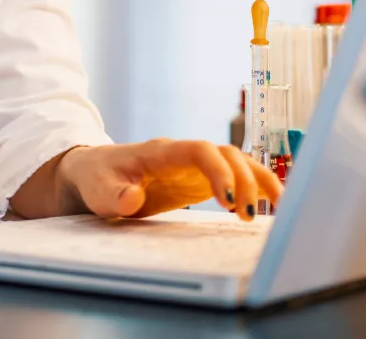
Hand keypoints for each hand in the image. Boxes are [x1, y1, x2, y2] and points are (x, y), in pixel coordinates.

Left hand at [57, 139, 282, 221]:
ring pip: (236, 161)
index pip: (198, 150)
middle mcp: (182, 154)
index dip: (218, 170)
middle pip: (225, 154)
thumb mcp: (97, 190)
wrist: (93, 173)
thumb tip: (131, 200)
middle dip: (243, 180)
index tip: (227, 199)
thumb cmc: (96, 178)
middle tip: (247, 215)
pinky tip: (271, 205)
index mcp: (159, 152)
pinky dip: (255, 186)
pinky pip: (234, 177)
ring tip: (271, 211)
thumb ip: (113, 195)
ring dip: (257, 181)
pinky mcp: (199, 180)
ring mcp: (193, 166)